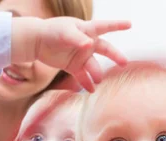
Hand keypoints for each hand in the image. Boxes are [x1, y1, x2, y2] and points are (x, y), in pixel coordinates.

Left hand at [11, 17, 130, 91]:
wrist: (36, 42)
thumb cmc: (51, 31)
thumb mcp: (64, 33)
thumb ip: (77, 39)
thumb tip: (89, 44)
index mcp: (87, 30)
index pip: (105, 26)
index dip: (117, 25)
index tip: (129, 24)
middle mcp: (87, 43)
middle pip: (105, 49)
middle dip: (115, 56)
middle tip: (123, 63)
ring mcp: (81, 55)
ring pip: (93, 66)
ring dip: (97, 73)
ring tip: (98, 80)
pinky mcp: (73, 66)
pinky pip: (83, 76)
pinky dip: (87, 84)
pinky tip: (91, 91)